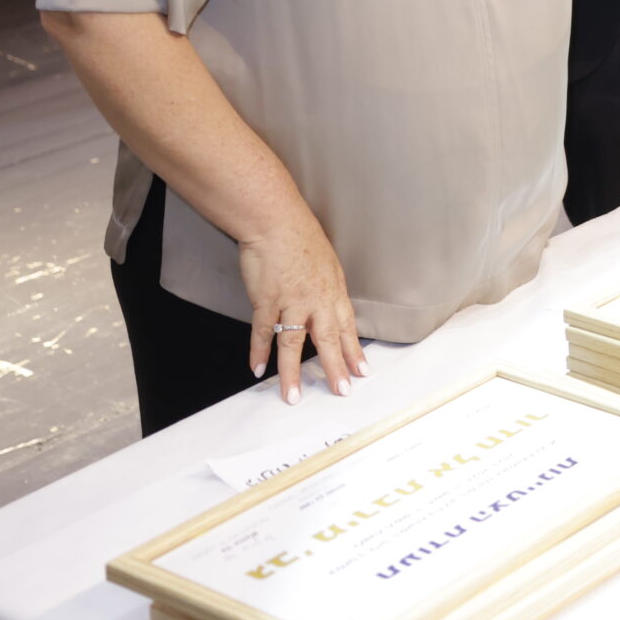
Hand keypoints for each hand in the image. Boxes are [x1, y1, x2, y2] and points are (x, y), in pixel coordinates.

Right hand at [239, 208, 365, 403]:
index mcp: (333, 290)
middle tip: (341, 391)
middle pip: (329, 340)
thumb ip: (326, 289)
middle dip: (336, 368)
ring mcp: (291, 302)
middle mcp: (317, 299)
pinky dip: (259, 353)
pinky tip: (258, 369)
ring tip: (293, 396)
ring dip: (292, 373)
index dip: (354, 350)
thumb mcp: (326, 263)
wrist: (277, 222)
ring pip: (293, 344)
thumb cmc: (300, 237)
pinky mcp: (267, 301)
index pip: (347, 326)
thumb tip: (327, 306)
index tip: (361, 371)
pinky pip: (263, 333)